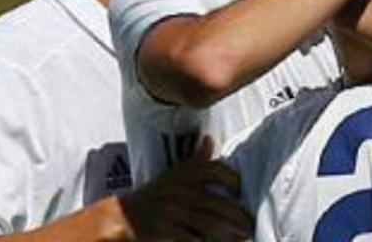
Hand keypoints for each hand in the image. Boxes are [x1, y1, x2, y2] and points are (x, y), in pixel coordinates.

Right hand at [118, 137, 252, 241]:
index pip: (215, 170)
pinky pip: (192, 239)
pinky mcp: (164, 230)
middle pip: (219, 203)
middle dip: (239, 216)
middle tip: (251, 224)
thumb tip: (209, 140)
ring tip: (243, 237)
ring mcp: (172, 212)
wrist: (120, 216)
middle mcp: (180, 191)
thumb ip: (195, 161)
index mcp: (184, 176)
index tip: (242, 190)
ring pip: (210, 224)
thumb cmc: (152, 195)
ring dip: (230, 233)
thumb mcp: (172, 175)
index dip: (233, 179)